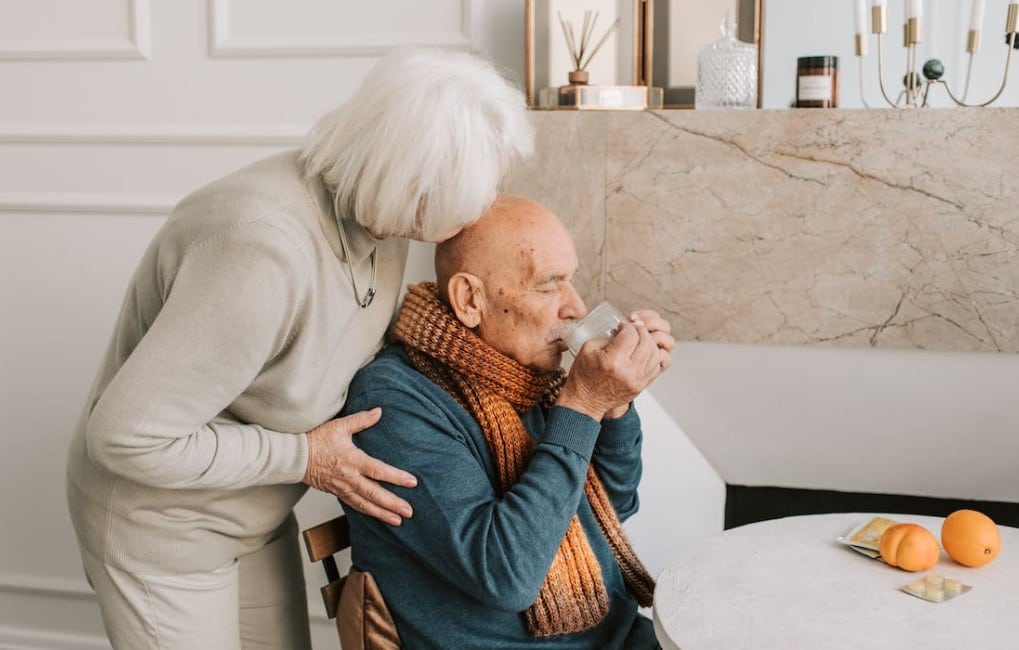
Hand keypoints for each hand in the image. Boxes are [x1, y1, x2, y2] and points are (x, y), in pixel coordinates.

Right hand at [303, 408, 416, 525]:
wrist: (294, 457)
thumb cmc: (315, 440)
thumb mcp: (339, 426)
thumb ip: (361, 420)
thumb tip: (379, 411)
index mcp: (353, 460)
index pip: (379, 471)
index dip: (396, 477)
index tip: (412, 482)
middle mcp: (349, 478)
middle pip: (374, 494)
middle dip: (393, 504)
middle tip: (409, 512)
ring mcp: (342, 488)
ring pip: (365, 504)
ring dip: (382, 513)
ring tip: (398, 521)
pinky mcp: (336, 492)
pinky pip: (354, 505)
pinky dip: (367, 512)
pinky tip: (378, 515)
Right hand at [557, 312, 672, 419]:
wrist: (586, 401)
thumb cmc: (584, 375)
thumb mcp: (588, 349)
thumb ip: (607, 337)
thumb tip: (622, 331)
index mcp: (612, 361)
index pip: (630, 335)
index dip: (627, 326)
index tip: (622, 326)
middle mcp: (628, 371)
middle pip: (646, 342)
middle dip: (641, 331)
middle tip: (633, 330)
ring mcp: (637, 380)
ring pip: (654, 354)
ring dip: (649, 343)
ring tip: (639, 340)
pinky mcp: (641, 386)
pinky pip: (656, 366)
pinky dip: (653, 355)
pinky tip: (644, 352)